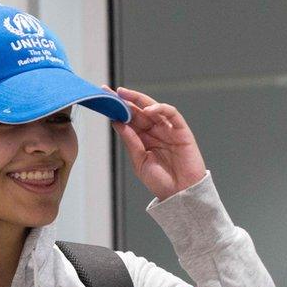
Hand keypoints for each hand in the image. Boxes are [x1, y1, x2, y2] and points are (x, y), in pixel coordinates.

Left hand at [103, 86, 206, 200]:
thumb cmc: (160, 180)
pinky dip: (161, 109)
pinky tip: (148, 109)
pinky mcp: (182, 131)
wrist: (179, 194)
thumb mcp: (139, 160)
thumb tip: (117, 122)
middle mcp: (155, 131)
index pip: (128, 119)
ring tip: (124, 95)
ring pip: (153, 108)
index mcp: (142, 138)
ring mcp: (168, 129)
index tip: (104, 100)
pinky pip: (172, 114)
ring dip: (139, 100)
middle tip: (109, 91)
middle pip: (138, 110)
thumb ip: (130, 140)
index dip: (117, 109)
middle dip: (124, 99)